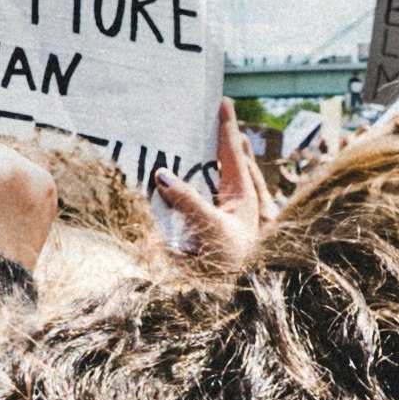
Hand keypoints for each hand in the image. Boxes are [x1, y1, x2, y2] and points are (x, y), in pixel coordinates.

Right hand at [155, 99, 276, 274]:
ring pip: (200, 179)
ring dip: (188, 162)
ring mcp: (213, 213)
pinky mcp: (197, 228)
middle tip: (198, 113)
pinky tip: (157, 178)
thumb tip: (161, 173)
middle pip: (217, 161)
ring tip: (177, 139)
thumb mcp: (212, 227)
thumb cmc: (231, 263)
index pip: (232, 151)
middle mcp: (228, 200)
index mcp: (241, 194)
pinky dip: (171, 187)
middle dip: (208, 138)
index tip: (222, 100)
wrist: (231, 299)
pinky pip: (183, 201)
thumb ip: (188, 200)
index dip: (226, 125)